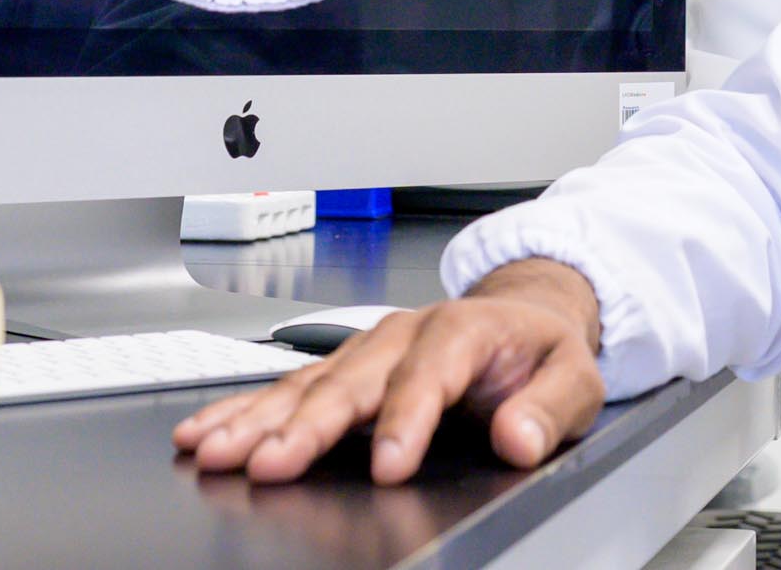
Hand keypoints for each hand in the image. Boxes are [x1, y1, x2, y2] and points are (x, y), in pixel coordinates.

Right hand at [173, 260, 605, 483]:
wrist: (526, 314)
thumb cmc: (542, 351)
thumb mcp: (575, 378)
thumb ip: (548, 408)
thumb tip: (518, 437)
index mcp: (463, 331)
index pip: (430, 376)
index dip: (407, 421)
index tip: (388, 466)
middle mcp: (405, 334)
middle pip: (350, 381)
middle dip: (305, 425)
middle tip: (267, 463)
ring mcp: (368, 348)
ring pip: (306, 384)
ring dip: (257, 419)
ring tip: (214, 449)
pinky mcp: (345, 367)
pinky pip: (289, 388)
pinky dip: (244, 410)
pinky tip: (205, 431)